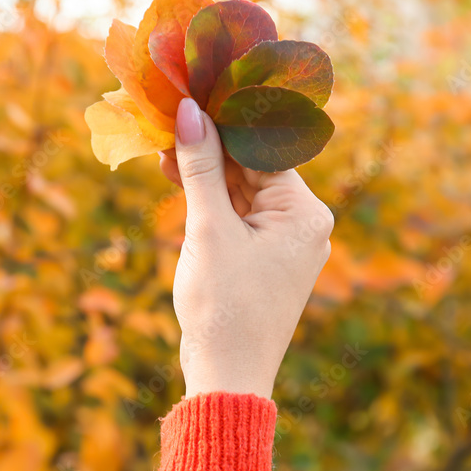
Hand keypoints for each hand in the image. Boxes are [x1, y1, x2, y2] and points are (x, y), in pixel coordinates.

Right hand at [161, 98, 333, 399]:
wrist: (227, 377)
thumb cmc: (224, 307)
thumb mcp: (209, 230)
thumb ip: (200, 168)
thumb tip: (190, 111)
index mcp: (304, 213)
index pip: (264, 148)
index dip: (226, 119)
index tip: (194, 93)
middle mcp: (303, 222)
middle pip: (252, 167)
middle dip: (210, 146)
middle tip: (171, 118)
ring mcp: (284, 241)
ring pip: (241, 189)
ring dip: (206, 172)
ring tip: (166, 147)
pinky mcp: (263, 256)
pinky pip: (237, 214)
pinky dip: (210, 200)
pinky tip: (178, 177)